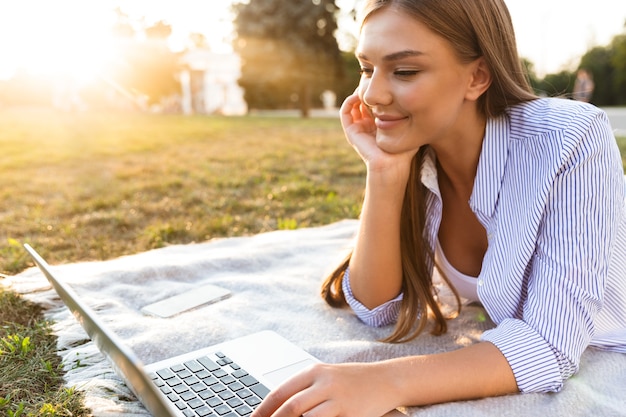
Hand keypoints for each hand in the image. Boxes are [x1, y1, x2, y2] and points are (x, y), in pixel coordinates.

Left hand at [250, 362, 398, 416]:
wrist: (386, 380)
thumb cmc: (351, 381)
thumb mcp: (326, 378)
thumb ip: (303, 391)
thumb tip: (275, 409)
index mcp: (313, 372)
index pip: (279, 393)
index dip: (262, 410)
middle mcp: (323, 384)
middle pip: (289, 408)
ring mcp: (337, 400)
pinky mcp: (350, 414)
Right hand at [340, 91, 416, 181]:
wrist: (392, 165)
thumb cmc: (403, 151)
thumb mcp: (409, 129)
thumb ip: (411, 117)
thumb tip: (421, 100)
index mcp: (379, 125)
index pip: (375, 104)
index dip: (378, 93)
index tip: (385, 84)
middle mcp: (367, 126)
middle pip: (363, 102)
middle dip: (367, 90)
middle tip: (372, 79)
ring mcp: (358, 128)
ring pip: (353, 105)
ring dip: (357, 93)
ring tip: (364, 85)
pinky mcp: (351, 131)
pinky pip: (345, 112)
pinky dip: (349, 101)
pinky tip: (358, 94)